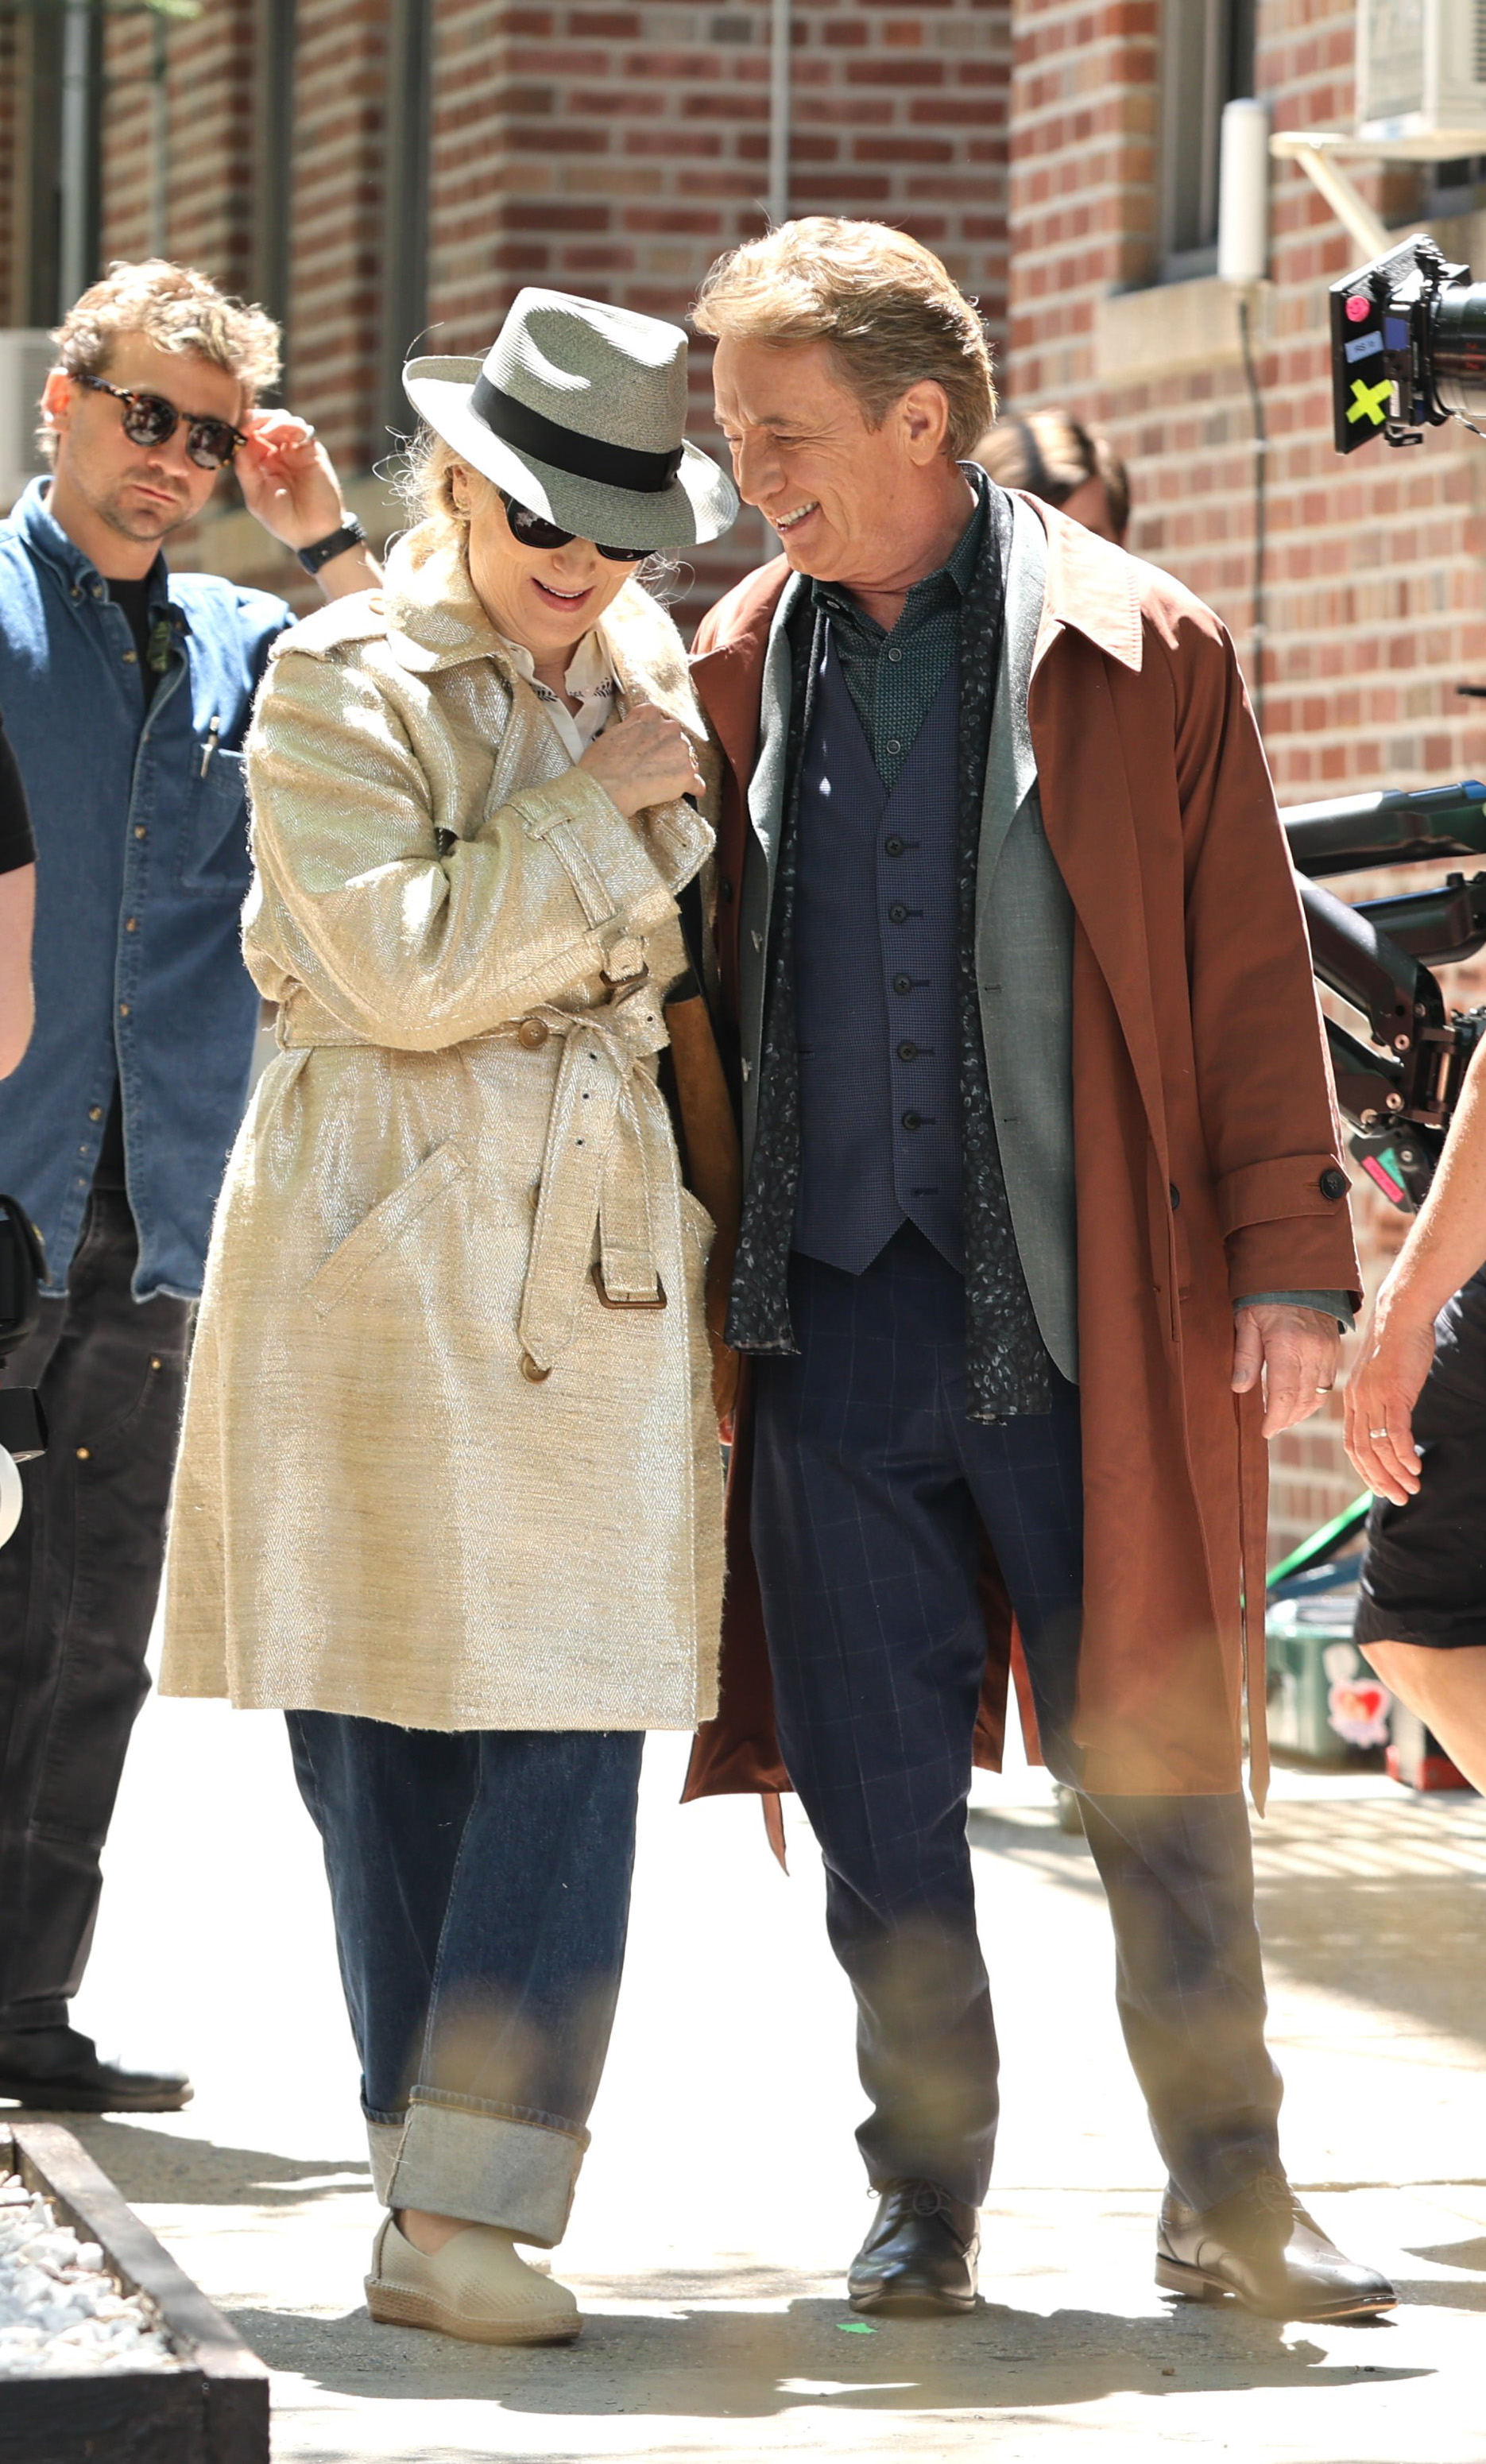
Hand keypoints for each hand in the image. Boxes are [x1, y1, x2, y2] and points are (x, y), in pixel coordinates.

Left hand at [235, 409, 348, 552]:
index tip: (233, 429)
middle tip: (247, 424)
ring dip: (269, 420)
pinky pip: (299, 427)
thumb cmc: (284, 520)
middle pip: (263, 422)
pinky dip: (286, 424)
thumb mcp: (255, 497)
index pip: (248, 436)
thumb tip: (238, 440)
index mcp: (261, 464)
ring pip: (281, 420)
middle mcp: (278, 453)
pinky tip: (276, 432)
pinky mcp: (312, 450)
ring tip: (262, 430)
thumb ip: (246, 469)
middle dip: (254, 419)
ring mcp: (295, 450)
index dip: (240, 429)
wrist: (314, 533)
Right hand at [579, 703, 704, 817]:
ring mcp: (681, 751)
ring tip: (664, 783)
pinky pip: (697, 784)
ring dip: (680, 770)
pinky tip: (689, 793)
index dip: (657, 737)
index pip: (661, 721)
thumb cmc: (601, 763)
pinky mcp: (687, 775)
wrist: (606, 785)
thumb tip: (633, 739)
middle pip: (678, 741)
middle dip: (670, 754)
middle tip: (655, 768)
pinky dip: (694, 789)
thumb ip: (631, 729)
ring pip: (689, 761)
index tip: (651, 746)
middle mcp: (670, 728)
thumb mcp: (612, 732)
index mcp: (650, 714)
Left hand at [1231, 1303, 1339, 1438]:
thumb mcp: (1246, 1321)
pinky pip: (1328, 1383)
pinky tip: (1298, 1400)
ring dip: (1301, 1411)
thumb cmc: (1266, 1296)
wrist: (1299, 1272)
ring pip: (1319, 1395)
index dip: (1275, 1418)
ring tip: (1283, 1418)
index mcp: (1288, 1344)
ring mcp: (1328, 1351)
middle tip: (1271, 1428)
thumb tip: (1240, 1389)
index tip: (1265, 1431)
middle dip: (1287, 1419)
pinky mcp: (1335, 1350)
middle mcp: (1313, 1351)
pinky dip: (1313, 1397)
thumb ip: (1245, 1356)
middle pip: (1303, 1400)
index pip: (1284, 1394)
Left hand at [1344, 1301, 1433, 1504]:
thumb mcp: (1382, 1377)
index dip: (1365, 1471)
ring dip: (1395, 1472)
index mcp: (1354, 1399)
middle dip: (1379, 1480)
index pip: (1352, 1445)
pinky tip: (1415, 1467)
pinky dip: (1403, 1454)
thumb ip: (1383, 1401)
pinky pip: (1395, 1432)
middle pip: (1362, 1452)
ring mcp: (1374, 1397)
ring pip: (1379, 1447)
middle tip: (1397, 1499)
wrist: (1401, 1315)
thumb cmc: (1397, 1345)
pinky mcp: (1393, 1392)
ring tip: (1411, 1489)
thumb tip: (1392, 1423)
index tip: (1380, 1488)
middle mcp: (1359, 1401)